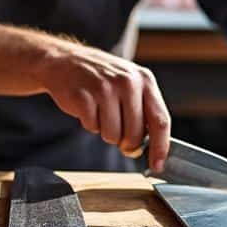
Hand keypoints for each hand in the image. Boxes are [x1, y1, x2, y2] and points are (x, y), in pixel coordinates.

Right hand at [33, 41, 171, 171]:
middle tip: (117, 131)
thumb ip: (143, 113)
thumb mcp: (130, 85)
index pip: (160, 120)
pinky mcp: (83, 96)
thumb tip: (150, 150)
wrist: (66, 61)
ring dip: (105, 131)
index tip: (158, 165)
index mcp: (145, 80)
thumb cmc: (102, 78)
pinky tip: (88, 107)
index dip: (160, 147)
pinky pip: (92, 128)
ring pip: (113, 135)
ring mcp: (104, 88)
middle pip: (136, 134)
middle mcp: (127, 82)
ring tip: (100, 111)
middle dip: (126, 142)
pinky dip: (89, 123)